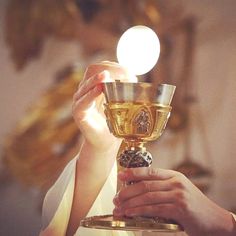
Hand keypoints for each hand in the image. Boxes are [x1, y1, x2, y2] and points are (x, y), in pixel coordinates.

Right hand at [72, 61, 135, 151]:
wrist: (106, 142)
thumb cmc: (114, 122)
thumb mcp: (119, 102)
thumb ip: (122, 90)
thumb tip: (133, 77)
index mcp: (93, 86)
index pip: (100, 67)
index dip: (114, 66)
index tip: (130, 73)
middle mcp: (84, 91)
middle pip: (92, 70)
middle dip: (110, 69)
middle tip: (127, 74)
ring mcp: (79, 101)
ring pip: (87, 83)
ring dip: (100, 78)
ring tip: (111, 77)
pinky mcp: (78, 113)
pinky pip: (83, 101)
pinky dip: (92, 93)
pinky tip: (100, 89)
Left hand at [113, 167, 235, 235]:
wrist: (215, 220)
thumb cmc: (193, 206)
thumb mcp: (178, 190)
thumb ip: (162, 187)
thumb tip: (139, 191)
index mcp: (174, 175)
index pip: (150, 171)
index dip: (133, 172)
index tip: (121, 175)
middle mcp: (175, 182)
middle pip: (145, 184)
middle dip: (127, 191)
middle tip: (116, 199)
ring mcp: (178, 194)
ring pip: (147, 196)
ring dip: (130, 203)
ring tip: (119, 208)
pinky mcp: (180, 208)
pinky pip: (154, 209)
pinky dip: (140, 211)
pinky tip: (131, 213)